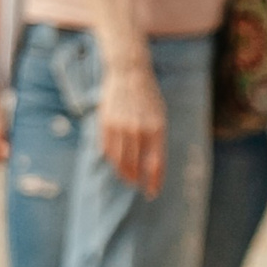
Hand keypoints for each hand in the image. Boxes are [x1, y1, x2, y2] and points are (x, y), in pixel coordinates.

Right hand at [98, 57, 167, 194]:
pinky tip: (116, 162)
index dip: (154, 181)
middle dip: (137, 180)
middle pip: (135, 166)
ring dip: (123, 173)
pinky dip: (111, 159)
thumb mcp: (160, 117)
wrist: (129, 73)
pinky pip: (107, 150)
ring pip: (119, 161)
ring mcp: (120, 127)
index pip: (156, 164)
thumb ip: (157, 142)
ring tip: (127, 177)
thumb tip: (153, 169)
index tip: (152, 192)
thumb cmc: (148, 98)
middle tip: (138, 186)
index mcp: (157, 129)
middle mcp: (138, 129)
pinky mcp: (106, 124)